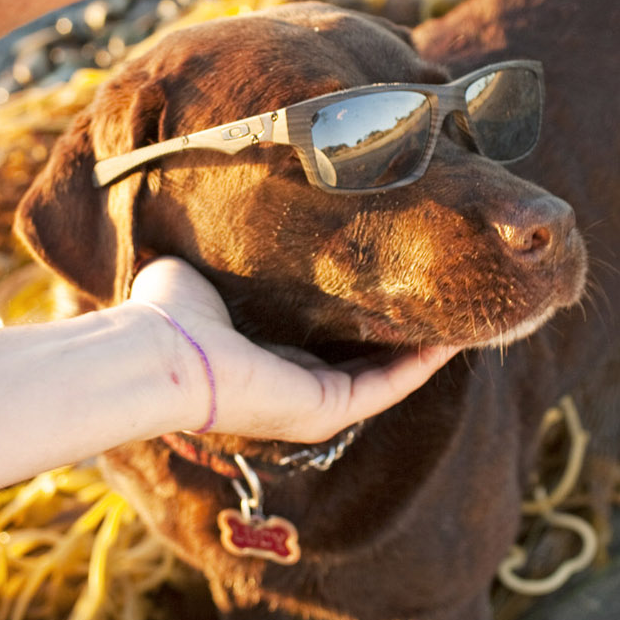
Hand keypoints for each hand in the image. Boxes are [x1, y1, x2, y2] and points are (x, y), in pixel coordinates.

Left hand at [128, 257, 456, 441]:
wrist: (159, 350)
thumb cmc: (169, 315)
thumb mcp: (210, 274)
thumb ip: (235, 257)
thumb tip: (228, 209)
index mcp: (270, 363)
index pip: (331, 346)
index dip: (367, 318)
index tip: (395, 282)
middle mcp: (296, 391)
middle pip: (367, 365)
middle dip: (406, 334)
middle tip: (441, 299)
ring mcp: (314, 406)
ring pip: (386, 378)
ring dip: (424, 350)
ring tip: (461, 316)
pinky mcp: (327, 409)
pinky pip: (388, 386)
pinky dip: (420, 364)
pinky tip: (449, 337)